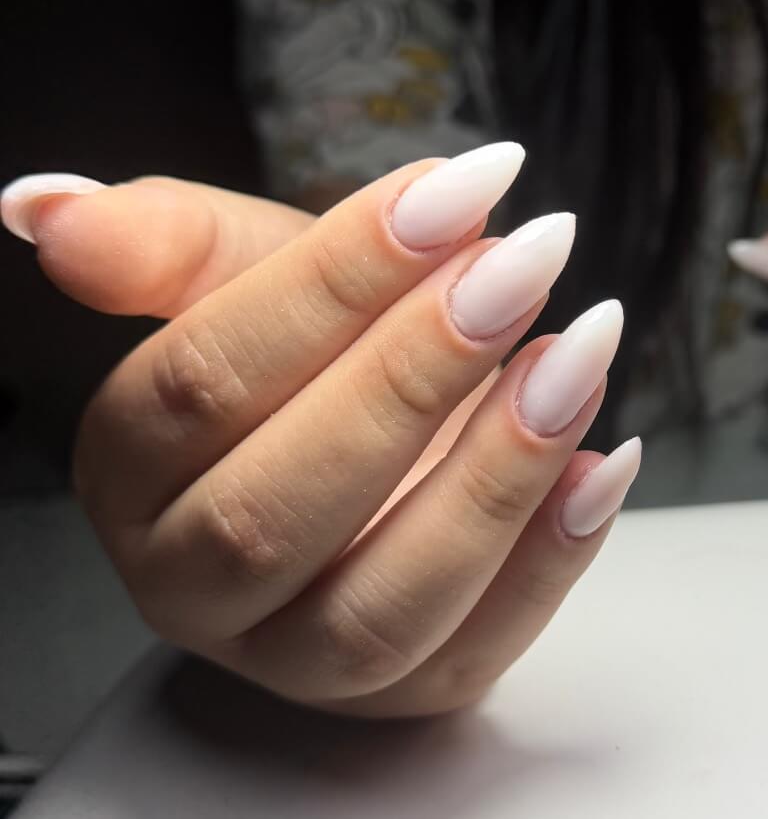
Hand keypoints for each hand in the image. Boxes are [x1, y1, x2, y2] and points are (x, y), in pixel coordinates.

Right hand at [2, 144, 641, 716]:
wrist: (385, 453)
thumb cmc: (314, 359)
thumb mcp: (246, 280)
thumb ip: (172, 247)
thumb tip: (49, 210)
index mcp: (134, 468)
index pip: (204, 380)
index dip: (334, 281)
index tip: (458, 190)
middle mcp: (198, 582)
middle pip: (280, 504)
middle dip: (412, 376)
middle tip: (521, 267)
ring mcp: (305, 656)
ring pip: (384, 602)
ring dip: (495, 475)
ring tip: (578, 357)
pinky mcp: (411, 688)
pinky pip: (483, 642)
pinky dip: (553, 552)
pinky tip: (600, 462)